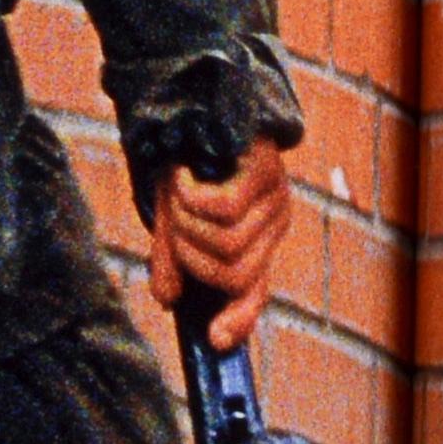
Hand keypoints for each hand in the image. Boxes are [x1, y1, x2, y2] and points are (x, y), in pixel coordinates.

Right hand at [147, 137, 292, 348]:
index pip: (253, 292)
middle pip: (231, 273)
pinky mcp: (267, 172)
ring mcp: (275, 199)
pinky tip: (186, 173)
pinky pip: (223, 208)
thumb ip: (172, 258)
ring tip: (180, 189)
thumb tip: (167, 300)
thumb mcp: (174, 218)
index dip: (238, 319)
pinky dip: (192, 195)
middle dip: (189, 254)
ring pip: (225, 241)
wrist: (197, 103)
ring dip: (186, 219)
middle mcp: (272, 226)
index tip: (215, 340)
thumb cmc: (188, 163)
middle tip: (174, 218)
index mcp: (253, 242)